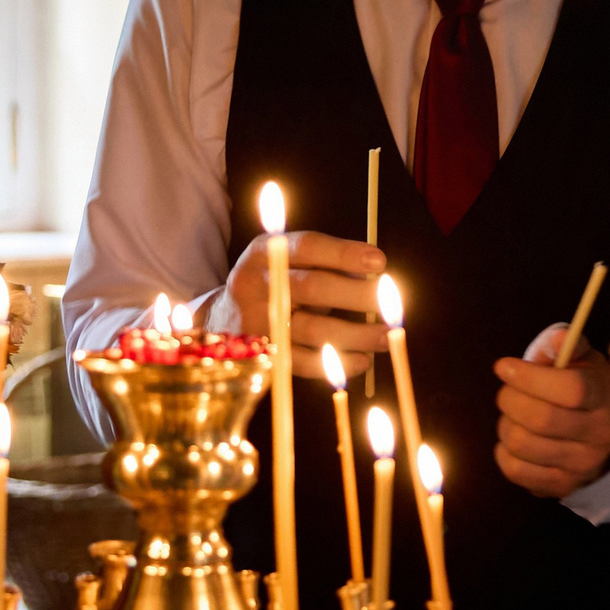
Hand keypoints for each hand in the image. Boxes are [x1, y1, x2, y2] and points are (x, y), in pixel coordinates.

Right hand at [225, 230, 388, 378]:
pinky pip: (304, 362)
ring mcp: (256, 322)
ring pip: (313, 329)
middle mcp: (255, 284)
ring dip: (356, 334)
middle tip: (390, 304)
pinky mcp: (262, 356)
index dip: (345, 254)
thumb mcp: (287, 263)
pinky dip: (337, 363)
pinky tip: (363, 360)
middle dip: (357, 295)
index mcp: (264, 252)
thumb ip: (325, 264)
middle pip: (312, 288)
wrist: (220, 321)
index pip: (307, 246)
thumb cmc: (273, 285)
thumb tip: (376, 276)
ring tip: (386, 336)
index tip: (380, 262)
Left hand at [491, 323, 609, 497]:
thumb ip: (566, 344)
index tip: (504, 366)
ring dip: (505, 424)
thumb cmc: (581, 386)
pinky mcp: (561, 486)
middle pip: (540, 419)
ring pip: (522, 444)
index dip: (530, 376)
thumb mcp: (581, 359)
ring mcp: (582, 465)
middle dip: (510, 399)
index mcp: (605, 397)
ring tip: (513, 415)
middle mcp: (599, 435)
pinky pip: (515, 470)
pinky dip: (504, 451)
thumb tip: (555, 338)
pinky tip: (514, 438)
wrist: (599, 432)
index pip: (570, 389)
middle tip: (506, 390)